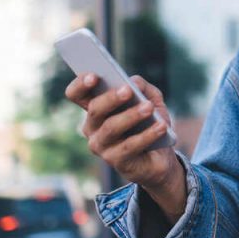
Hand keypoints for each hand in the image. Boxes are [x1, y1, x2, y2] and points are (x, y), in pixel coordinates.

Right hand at [65, 74, 186, 221]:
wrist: (160, 157)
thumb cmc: (150, 123)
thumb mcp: (151, 99)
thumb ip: (142, 87)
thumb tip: (133, 82)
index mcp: (96, 108)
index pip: (77, 94)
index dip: (81, 84)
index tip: (94, 76)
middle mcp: (92, 127)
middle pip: (95, 110)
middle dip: (111, 98)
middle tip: (128, 90)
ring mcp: (101, 146)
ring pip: (111, 128)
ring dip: (131, 116)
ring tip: (149, 108)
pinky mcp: (115, 161)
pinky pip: (129, 146)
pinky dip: (147, 135)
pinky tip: (161, 126)